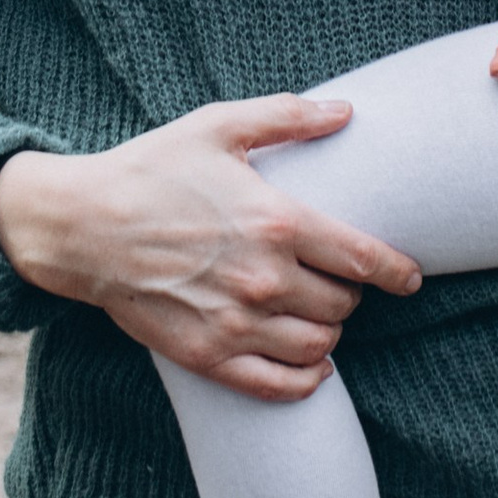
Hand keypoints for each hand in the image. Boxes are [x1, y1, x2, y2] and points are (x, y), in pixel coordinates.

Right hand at [0, 98, 420, 400]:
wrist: (86, 225)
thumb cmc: (154, 167)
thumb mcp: (220, 126)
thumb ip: (288, 117)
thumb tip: (345, 112)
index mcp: (276, 221)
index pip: (362, 259)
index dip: (397, 271)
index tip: (411, 277)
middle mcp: (264, 278)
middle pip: (342, 304)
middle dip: (349, 292)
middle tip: (335, 278)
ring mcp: (237, 323)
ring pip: (318, 346)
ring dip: (328, 331)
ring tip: (318, 313)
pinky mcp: (210, 356)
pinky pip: (280, 385)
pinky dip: (305, 379)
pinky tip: (308, 362)